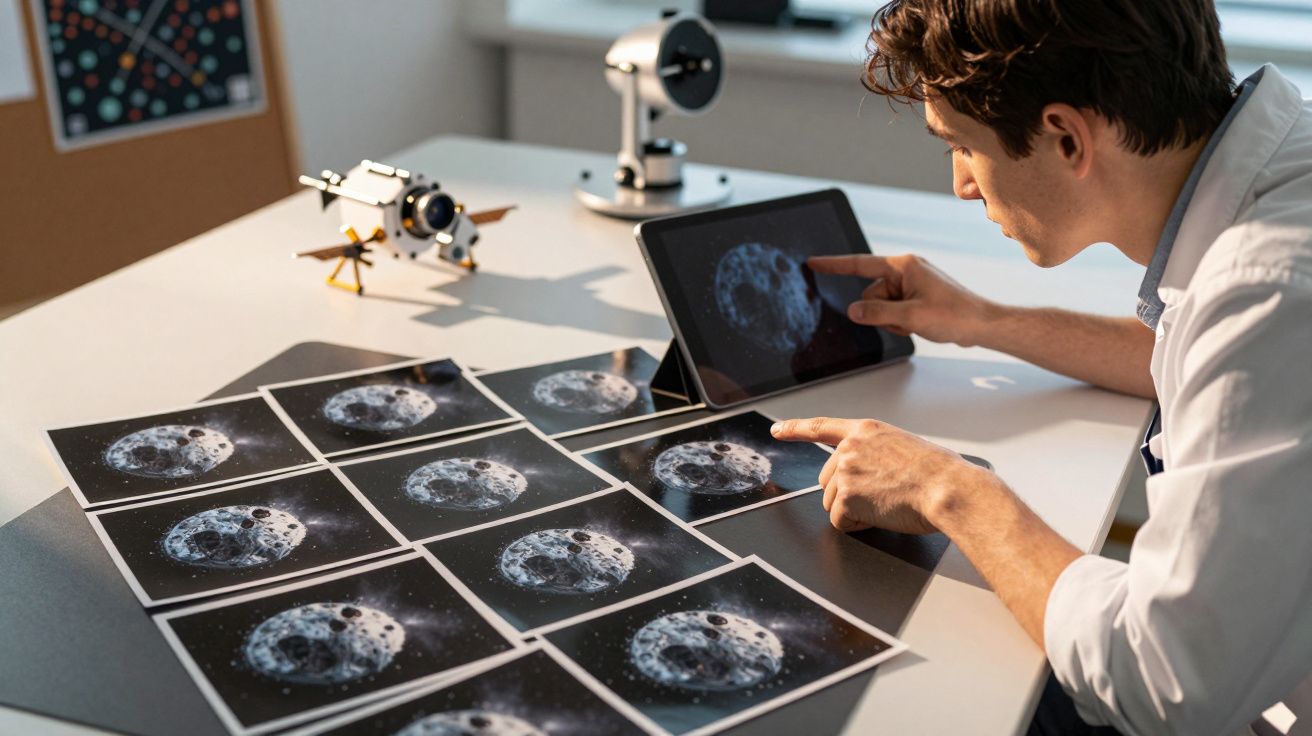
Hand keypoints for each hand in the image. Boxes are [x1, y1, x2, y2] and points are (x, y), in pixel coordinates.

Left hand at [771, 416, 982, 533]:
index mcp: (867, 430)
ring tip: (888, 503)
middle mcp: (850, 447)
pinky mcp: (845, 495)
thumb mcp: (905, 448)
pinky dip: (859, 525)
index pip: (822, 427)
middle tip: (883, 495)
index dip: (796, 429)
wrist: (948, 489)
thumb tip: (871, 474)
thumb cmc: (940, 474)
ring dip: (856, 511)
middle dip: (848, 495)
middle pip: (827, 481)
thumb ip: (877, 454)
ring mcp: (845, 470)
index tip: (777, 430)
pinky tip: (882, 515)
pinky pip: (841, 521)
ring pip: (832, 503)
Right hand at [808, 254, 994, 345]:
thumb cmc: (954, 315)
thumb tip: (853, 310)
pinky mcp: (914, 295)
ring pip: (879, 304)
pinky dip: (899, 320)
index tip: (813, 263)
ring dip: (891, 319)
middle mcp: (905, 270)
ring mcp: (910, 283)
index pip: (860, 264)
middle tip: (905, 319)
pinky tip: (918, 323)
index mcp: (903, 265)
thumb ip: (877, 313)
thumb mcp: (911, 316)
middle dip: (880, 311)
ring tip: (915, 322)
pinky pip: (892, 309)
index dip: (834, 265)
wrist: (980, 324)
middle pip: (870, 292)